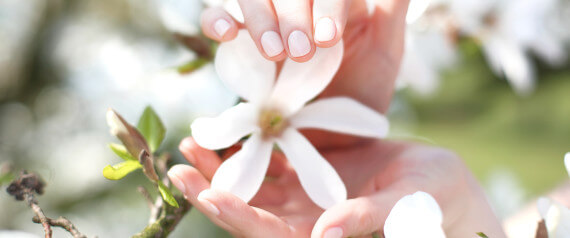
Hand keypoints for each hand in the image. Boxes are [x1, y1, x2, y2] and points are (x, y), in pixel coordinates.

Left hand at [168, 137, 505, 236]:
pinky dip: (250, 145)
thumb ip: (366, 220)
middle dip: (211, 189)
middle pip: (246, 209)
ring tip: (194, 141)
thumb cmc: (434, 203)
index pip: (267, 234)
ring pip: (252, 184)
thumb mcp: (406, 207)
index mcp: (319, 237)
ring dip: (222, 165)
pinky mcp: (309, 173)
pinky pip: (272, 160)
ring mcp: (303, 197)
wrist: (441, 187)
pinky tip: (233, 126)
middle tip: (181, 164)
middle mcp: (302, 221)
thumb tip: (326, 236)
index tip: (208, 192)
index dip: (236, 216)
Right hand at [201, 0, 408, 147]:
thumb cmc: (364, 91)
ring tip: (273, 54)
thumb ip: (390, 8)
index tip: (327, 38)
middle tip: (300, 52)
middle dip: (291, 14)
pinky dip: (216, 20)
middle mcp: (298, 4)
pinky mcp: (239, 41)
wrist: (337, 135)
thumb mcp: (385, 50)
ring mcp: (267, 18)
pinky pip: (218, 18)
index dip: (326, 5)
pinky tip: (225, 33)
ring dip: (258, 19)